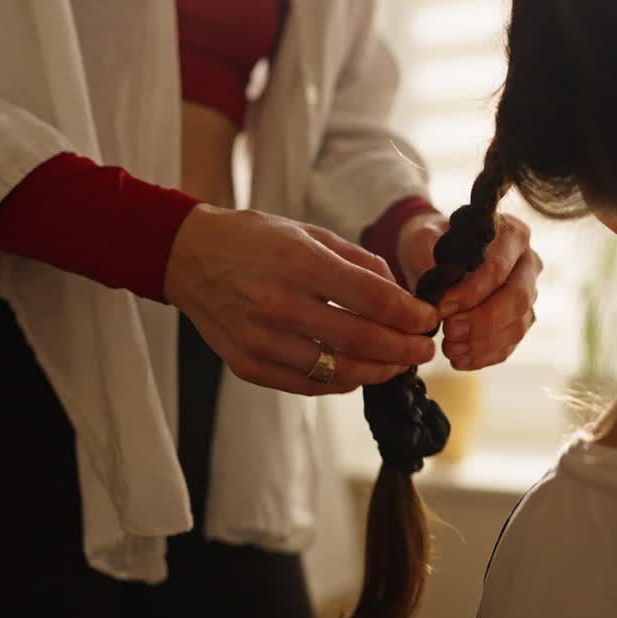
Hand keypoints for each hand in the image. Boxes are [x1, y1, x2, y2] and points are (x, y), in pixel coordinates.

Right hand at [164, 205, 438, 394]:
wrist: (188, 257)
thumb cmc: (254, 240)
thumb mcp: (309, 233)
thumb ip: (359, 263)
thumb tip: (400, 297)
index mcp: (301, 264)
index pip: (375, 300)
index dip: (410, 316)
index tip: (428, 320)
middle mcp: (281, 304)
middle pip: (363, 341)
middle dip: (404, 350)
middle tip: (423, 350)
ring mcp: (262, 339)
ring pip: (338, 371)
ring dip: (378, 372)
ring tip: (396, 366)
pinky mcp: (248, 364)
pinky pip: (307, 384)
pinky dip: (339, 382)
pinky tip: (357, 373)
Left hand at [398, 212, 541, 369]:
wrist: (435, 251)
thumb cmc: (432, 240)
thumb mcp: (425, 238)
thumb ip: (431, 261)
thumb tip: (438, 298)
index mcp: (511, 234)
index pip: (497, 268)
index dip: (470, 293)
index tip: (441, 308)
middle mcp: (528, 263)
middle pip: (516, 299)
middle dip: (481, 322)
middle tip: (449, 333)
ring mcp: (528, 294)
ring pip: (517, 326)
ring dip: (482, 344)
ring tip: (450, 350)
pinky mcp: (520, 320)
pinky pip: (510, 344)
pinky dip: (484, 356)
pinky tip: (460, 360)